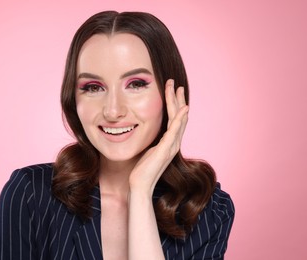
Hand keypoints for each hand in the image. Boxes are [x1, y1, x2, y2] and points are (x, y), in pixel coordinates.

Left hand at [129, 79, 188, 194]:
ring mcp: (171, 146)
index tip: (172, 91)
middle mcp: (173, 143)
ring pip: (179, 120)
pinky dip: (180, 119)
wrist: (140, 185)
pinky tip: (184, 108)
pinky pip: (175, 131)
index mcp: (168, 142)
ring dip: (178, 102)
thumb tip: (148, 131)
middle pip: (179, 116)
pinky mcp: (166, 149)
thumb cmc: (142, 170)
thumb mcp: (148, 150)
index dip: (174, 104)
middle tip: (176, 83)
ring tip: (177, 88)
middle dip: (177, 99)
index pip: (174, 119)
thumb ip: (152, 141)